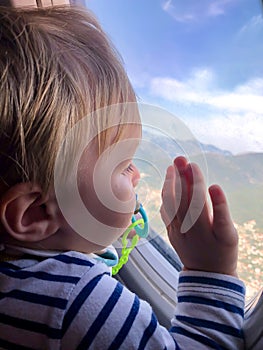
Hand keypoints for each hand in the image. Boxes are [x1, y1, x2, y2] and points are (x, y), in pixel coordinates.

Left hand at [160, 156, 237, 276]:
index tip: (193, 165)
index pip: (195, 197)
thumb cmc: (222, 253)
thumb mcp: (229, 234)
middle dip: (178, 176)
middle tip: (179, 159)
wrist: (208, 275)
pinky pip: (164, 213)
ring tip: (171, 169)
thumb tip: (214, 187)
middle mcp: (184, 227)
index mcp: (200, 226)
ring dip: (168, 185)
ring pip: (167, 204)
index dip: (194, 180)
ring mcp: (174, 231)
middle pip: (178, 197)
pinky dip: (165, 198)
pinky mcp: (170, 233)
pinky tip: (168, 189)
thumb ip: (221, 210)